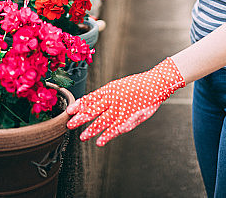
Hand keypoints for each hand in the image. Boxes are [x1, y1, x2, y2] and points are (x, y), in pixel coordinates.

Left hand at [66, 58, 184, 145]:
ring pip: (102, 121)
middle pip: (93, 110)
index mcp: (109, 90)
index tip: (69, 111)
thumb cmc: (137, 85)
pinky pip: (116, 128)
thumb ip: (106, 95)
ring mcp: (120, 108)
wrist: (156, 84)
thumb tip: (92, 101)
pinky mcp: (129, 117)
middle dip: (80, 118)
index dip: (79, 105)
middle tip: (70, 124)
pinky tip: (99, 141)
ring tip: (83, 136)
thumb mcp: (118, 86)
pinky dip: (107, 136)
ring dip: (91, 129)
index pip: (90, 98)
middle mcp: (112, 99)